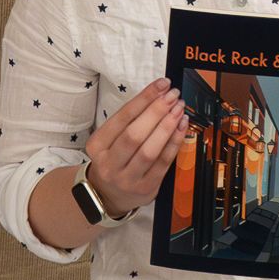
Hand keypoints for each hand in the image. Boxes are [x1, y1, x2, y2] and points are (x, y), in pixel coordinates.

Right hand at [84, 78, 188, 215]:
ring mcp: (127, 178)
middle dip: (157, 111)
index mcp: (97, 146)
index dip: (144, 99)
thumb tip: (159, 95)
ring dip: (168, 126)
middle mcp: (109, 163)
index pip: (122, 118)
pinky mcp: (146, 188)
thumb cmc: (112, 158)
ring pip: (150, 150)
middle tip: (172, 96)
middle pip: (134, 134)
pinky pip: (164, 163)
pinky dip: (175, 142)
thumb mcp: (108, 139)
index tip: (161, 85)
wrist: (107, 194)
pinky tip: (181, 126)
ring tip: (179, 109)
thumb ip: (129, 120)